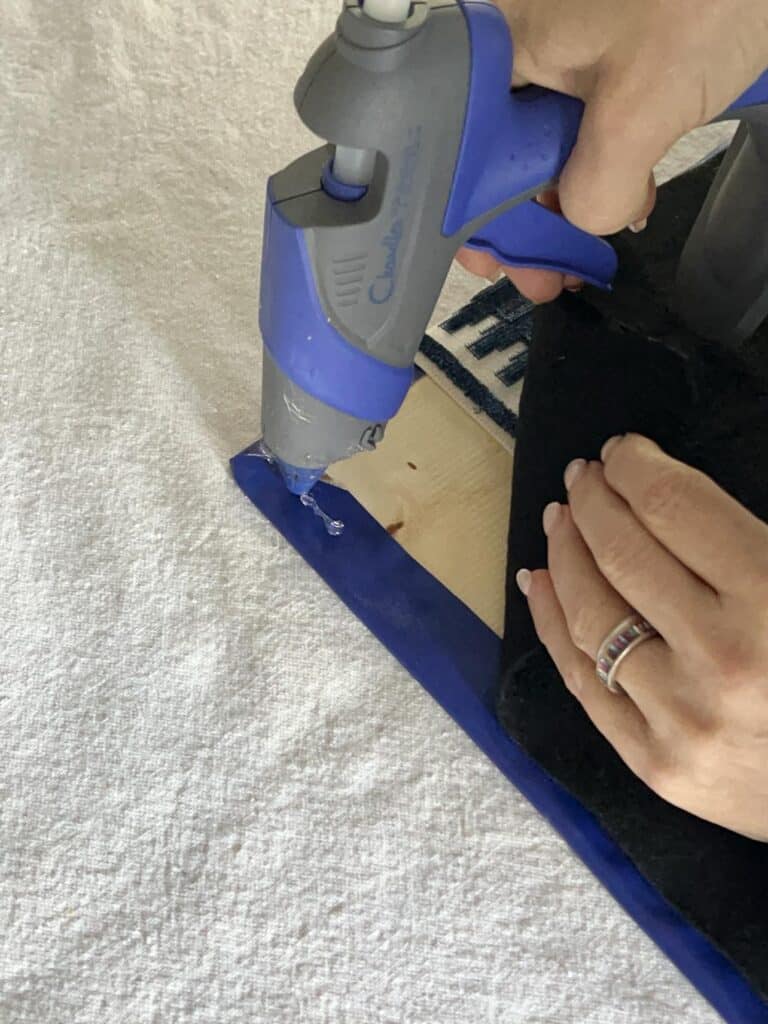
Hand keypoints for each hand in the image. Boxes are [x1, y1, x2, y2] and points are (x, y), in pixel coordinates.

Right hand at [458, 0, 767, 302]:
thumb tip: (585, 224)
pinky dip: (598, 167)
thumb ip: (596, 186)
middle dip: (523, 221)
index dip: (476, 216)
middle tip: (544, 275)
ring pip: (539, 144)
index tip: (497, 264)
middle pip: (493, 153)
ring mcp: (558, 48)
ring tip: (584, 251)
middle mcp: (515, 44)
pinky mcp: (600, 54)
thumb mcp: (642, 105)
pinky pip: (580, 124)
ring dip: (566, 202)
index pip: (459, 151)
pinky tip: (622, 198)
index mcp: (498, 43)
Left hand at [516, 434, 767, 841]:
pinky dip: (551, 623)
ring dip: (564, 554)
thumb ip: (745, 537)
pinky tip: (538, 582)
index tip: (623, 452)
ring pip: (590, 614)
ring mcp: (681, 718)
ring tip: (559, 519)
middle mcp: (722, 658)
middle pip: (623, 554)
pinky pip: (581, 681)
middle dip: (593, 501)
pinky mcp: (655, 765)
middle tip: (583, 476)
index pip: (675, 508)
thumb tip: (661, 488)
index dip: (637, 467)